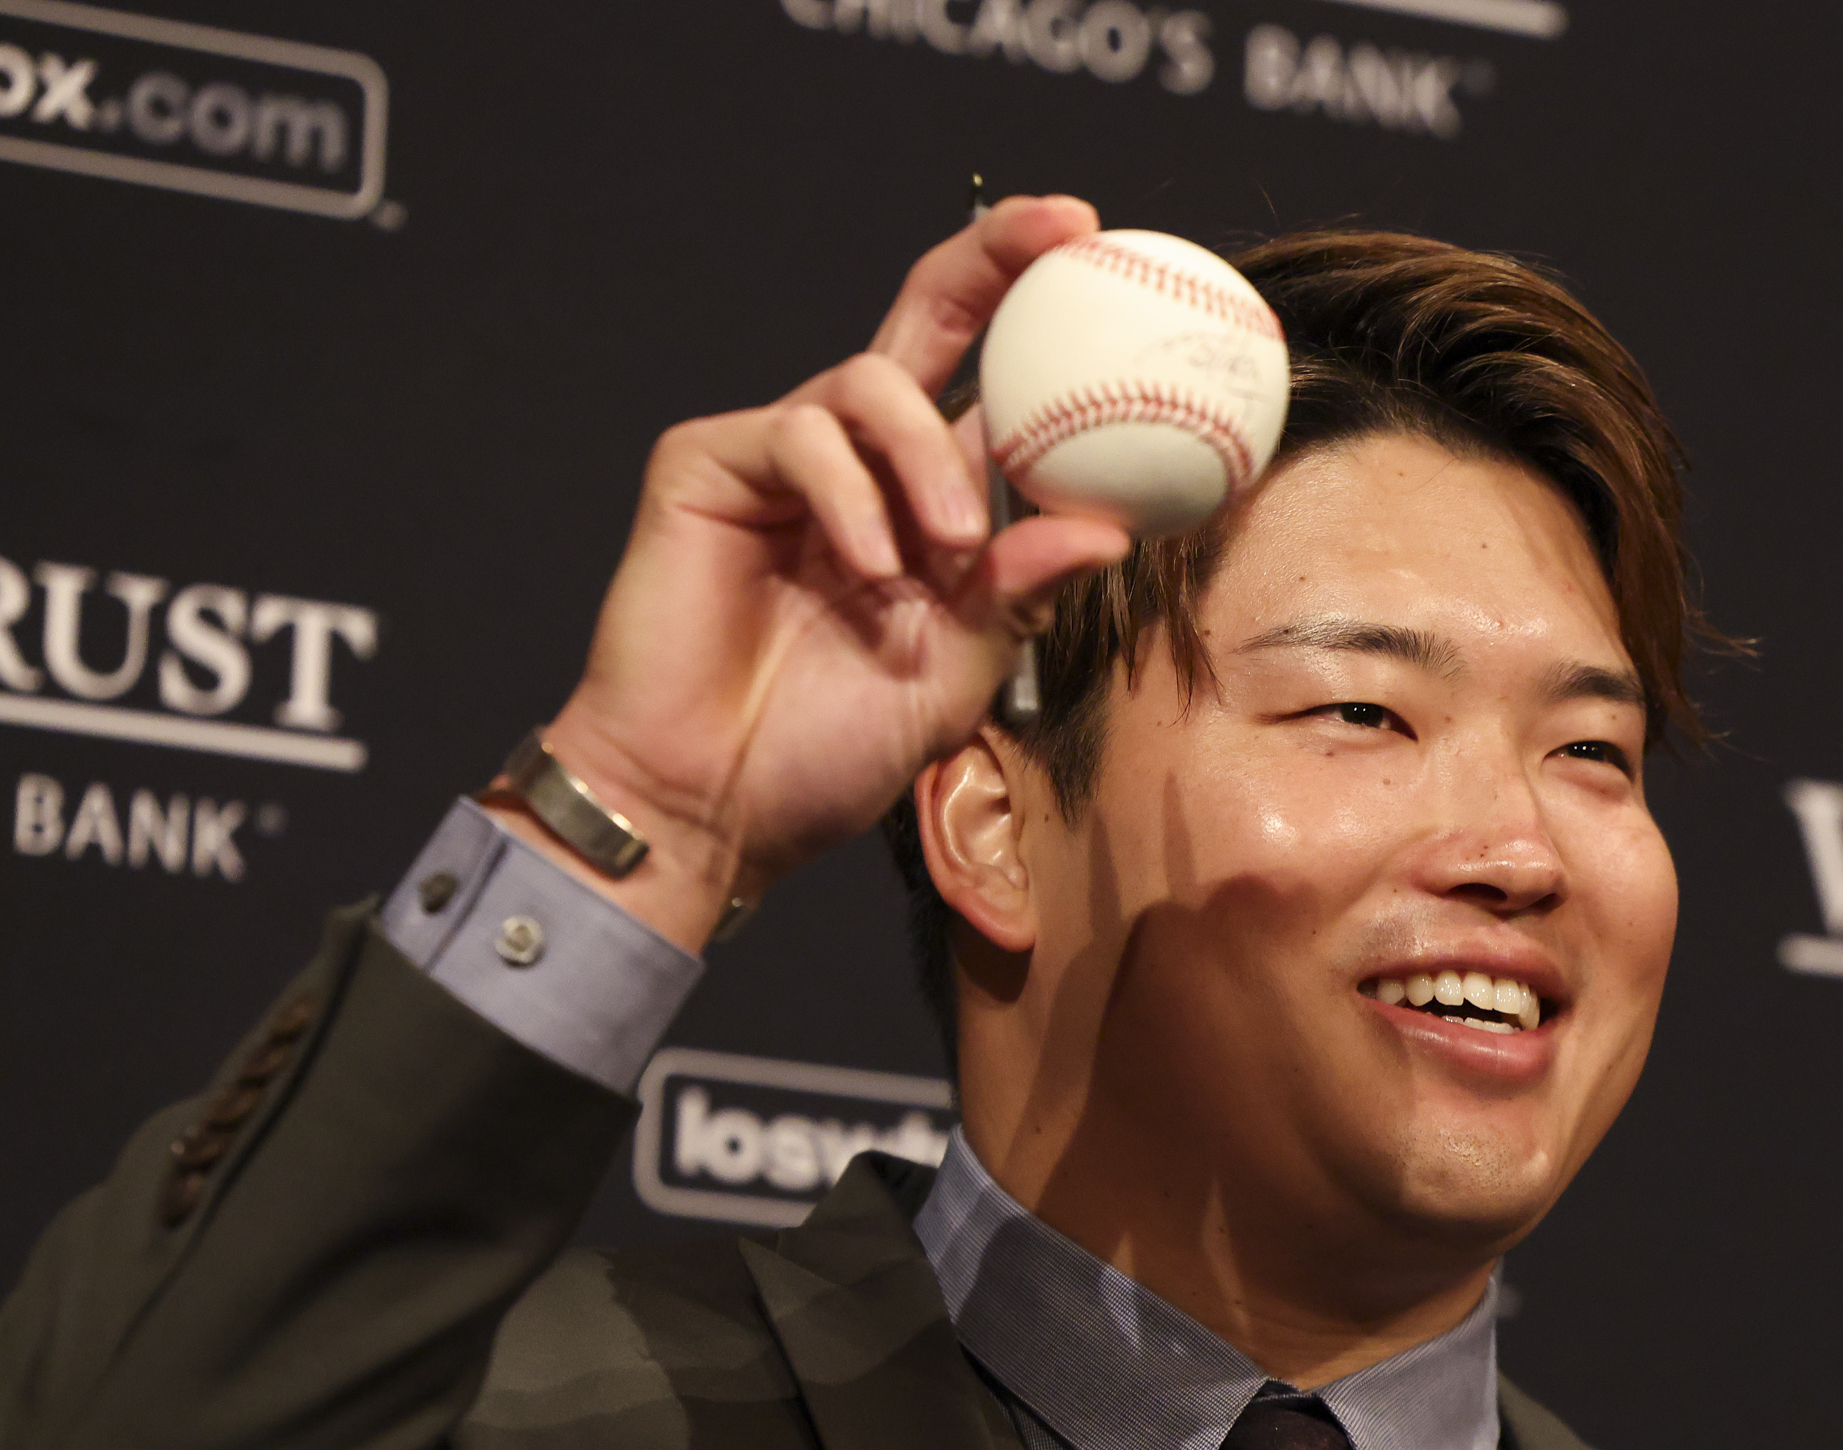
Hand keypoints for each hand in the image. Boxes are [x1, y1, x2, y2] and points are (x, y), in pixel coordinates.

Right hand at [495, 194, 1133, 950]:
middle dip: (993, 256)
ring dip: (929, 464)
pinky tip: (867, 573)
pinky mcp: (707, 464)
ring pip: (872, 384)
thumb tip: (1111, 529)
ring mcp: (778, 456)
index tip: (1116, 276)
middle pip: (925, 316)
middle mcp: (857, 460)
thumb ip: (1024, 588)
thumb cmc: (828, 746)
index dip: (1046, 325)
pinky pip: (801, 434)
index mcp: (925, 500)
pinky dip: (851, 500)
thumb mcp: (963, 667)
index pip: (993, 386)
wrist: (716, 806)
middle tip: (1062, 230)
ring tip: (947, 557)